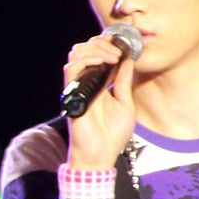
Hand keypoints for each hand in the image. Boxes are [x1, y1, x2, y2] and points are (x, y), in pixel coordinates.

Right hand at [63, 34, 135, 169]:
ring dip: (95, 49)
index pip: (96, 55)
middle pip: (84, 50)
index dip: (106, 45)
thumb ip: (124, 82)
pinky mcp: (73, 94)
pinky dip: (86, 60)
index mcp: (99, 85)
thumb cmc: (112, 135)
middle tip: (117, 51)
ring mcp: (78, 88)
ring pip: (75, 55)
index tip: (122, 46)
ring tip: (111, 56)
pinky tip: (102, 63)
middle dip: (101, 44)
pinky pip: (71, 69)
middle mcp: (87, 83)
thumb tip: (127, 61)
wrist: (100, 154)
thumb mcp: (126, 104)